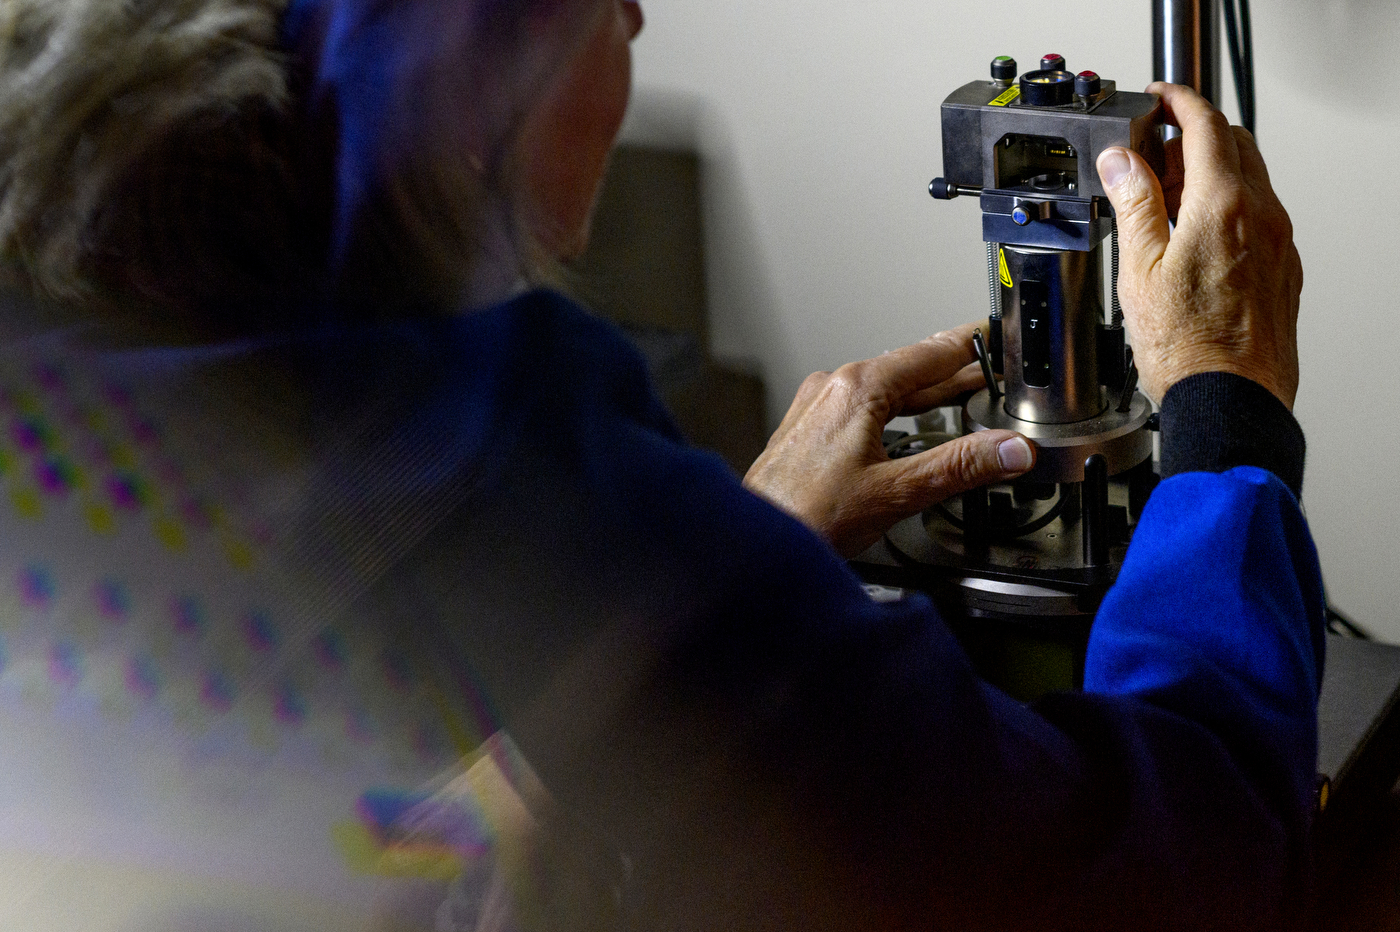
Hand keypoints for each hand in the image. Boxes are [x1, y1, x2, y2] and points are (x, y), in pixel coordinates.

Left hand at [742, 323, 1035, 557]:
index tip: (996, 336)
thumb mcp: (897, 492)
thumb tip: (1009, 450)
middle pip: (909, 371)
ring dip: (926, 394)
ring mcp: (816, 408)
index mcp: (857, 388)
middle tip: (994, 371)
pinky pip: (862, 409)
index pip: (931, 354)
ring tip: (962, 397)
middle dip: (956, 373)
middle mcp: (832, 388)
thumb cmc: (806, 518)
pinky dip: (895, 412)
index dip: (971, 346)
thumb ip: (960, 467)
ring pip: (885, 391)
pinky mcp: (807, 431)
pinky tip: (908, 428)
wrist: (755, 544)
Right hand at [1096, 82, 1302, 407]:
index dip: (1179, 102)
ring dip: (1209, 175)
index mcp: (1224, 207)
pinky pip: (1259, 219)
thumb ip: (1134, 205)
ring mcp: (1279, 245)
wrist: (1229, 401)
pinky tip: (1193, 241)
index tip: (1161, 98)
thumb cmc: (1187, 349)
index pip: (1206, 125)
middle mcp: (1262, 217)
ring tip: (1165, 205)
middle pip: (1234, 145)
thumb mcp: (1139, 269)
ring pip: (1249, 182)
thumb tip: (1122, 161)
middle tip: (1152, 157)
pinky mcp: (1283, 271)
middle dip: (1193, 138)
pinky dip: (1228, 210)